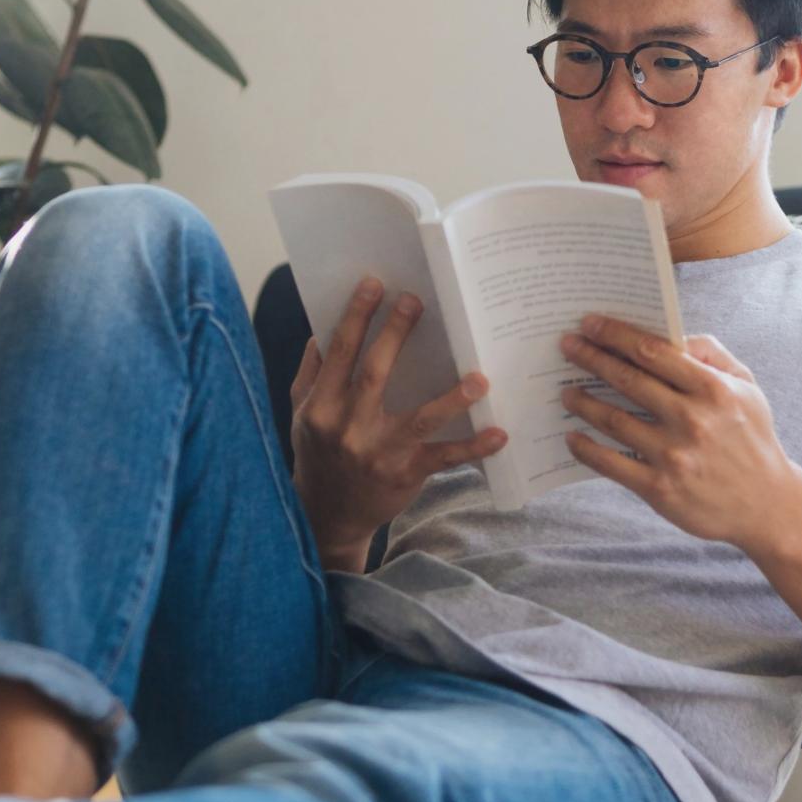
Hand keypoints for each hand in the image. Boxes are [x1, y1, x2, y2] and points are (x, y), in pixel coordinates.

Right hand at [290, 276, 507, 556]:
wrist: (328, 516)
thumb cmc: (318, 455)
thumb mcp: (301, 415)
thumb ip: (311, 374)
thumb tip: (322, 332)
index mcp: (321, 407)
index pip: (339, 353)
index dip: (356, 316)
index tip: (374, 284)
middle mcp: (348, 429)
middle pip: (375, 374)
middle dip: (396, 334)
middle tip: (416, 301)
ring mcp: (378, 454)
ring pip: (419, 419)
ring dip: (451, 398)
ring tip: (479, 378)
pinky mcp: (405, 475)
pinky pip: (444, 459)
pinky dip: (473, 447)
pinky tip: (499, 434)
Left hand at [557, 314, 797, 547]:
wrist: (766, 504)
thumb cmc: (752, 438)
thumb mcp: (747, 388)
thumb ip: (712, 353)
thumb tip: (672, 332)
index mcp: (713, 390)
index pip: (654, 352)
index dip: (616, 335)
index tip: (590, 324)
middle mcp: (692, 420)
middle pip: (628, 380)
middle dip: (591, 358)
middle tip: (567, 346)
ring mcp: (673, 455)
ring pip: (613, 420)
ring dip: (583, 402)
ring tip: (566, 391)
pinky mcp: (659, 488)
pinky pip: (610, 464)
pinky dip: (586, 449)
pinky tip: (572, 437)